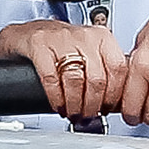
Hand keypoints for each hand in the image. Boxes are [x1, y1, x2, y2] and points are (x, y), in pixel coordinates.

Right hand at [0, 19, 126, 119]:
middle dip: (93, 105)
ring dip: (75, 105)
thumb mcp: (90, 52)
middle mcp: (83, 35)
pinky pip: (51, 78)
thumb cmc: (63, 46)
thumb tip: (119, 104)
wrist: (28, 32)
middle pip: (97, 79)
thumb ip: (106, 72)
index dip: (114, 95)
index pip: (118, 69)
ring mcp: (60, 38)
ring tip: (73, 113)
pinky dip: (56, 98)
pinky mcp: (38, 44)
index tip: (109, 108)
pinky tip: (58, 105)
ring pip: (75, 80)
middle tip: (89, 115)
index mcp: (102, 37)